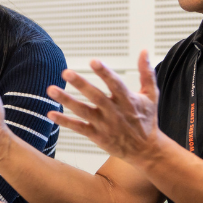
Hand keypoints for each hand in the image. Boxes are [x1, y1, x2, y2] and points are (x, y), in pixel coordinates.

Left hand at [46, 50, 166, 164]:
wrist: (145, 150)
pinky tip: (51, 113)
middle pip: (96, 97)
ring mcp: (105, 125)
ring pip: (83, 111)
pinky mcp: (97, 136)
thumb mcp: (151, 95)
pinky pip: (78, 128)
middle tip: (66, 72)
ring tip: (51, 89)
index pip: (116, 84)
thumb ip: (146, 72)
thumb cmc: (147, 120)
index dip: (105, 72)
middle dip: (81, 84)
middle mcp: (115, 112)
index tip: (93, 61)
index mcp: (128, 100)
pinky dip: (64, 121)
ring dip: (67, 100)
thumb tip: (144, 51)